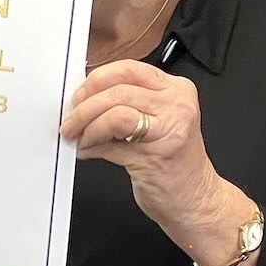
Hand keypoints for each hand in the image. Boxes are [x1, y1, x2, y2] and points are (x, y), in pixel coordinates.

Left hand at [59, 59, 226, 243]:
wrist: (194, 197)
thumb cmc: (171, 160)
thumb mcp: (154, 119)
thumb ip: (126, 103)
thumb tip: (84, 99)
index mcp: (175, 89)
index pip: (128, 69)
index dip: (96, 81)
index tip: (79, 96)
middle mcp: (176, 105)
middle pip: (118, 90)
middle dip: (84, 107)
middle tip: (70, 121)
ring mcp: (169, 130)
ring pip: (115, 114)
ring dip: (87, 127)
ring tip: (80, 138)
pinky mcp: (156, 156)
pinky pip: (113, 144)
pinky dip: (92, 147)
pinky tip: (88, 151)